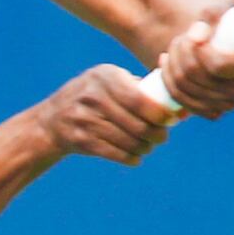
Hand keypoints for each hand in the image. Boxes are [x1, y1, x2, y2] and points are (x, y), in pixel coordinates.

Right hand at [36, 64, 178, 165]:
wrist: (52, 120)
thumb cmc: (94, 97)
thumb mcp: (110, 81)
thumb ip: (142, 89)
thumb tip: (181, 109)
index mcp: (105, 76)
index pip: (139, 99)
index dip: (159, 114)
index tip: (170, 121)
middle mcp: (93, 96)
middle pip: (137, 124)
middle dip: (156, 134)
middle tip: (161, 137)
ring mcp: (85, 119)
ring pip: (128, 141)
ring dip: (144, 147)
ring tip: (148, 146)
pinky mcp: (81, 140)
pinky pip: (116, 154)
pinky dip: (131, 158)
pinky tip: (136, 156)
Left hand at [158, 0, 233, 118]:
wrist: (214, 42)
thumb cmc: (222, 23)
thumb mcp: (222, 8)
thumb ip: (213, 13)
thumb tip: (197, 35)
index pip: (218, 66)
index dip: (199, 52)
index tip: (192, 37)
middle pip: (199, 78)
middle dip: (182, 54)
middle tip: (180, 38)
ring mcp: (227, 105)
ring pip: (186, 89)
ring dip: (173, 64)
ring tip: (174, 47)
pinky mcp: (209, 111)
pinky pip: (181, 101)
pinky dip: (169, 81)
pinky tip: (167, 64)